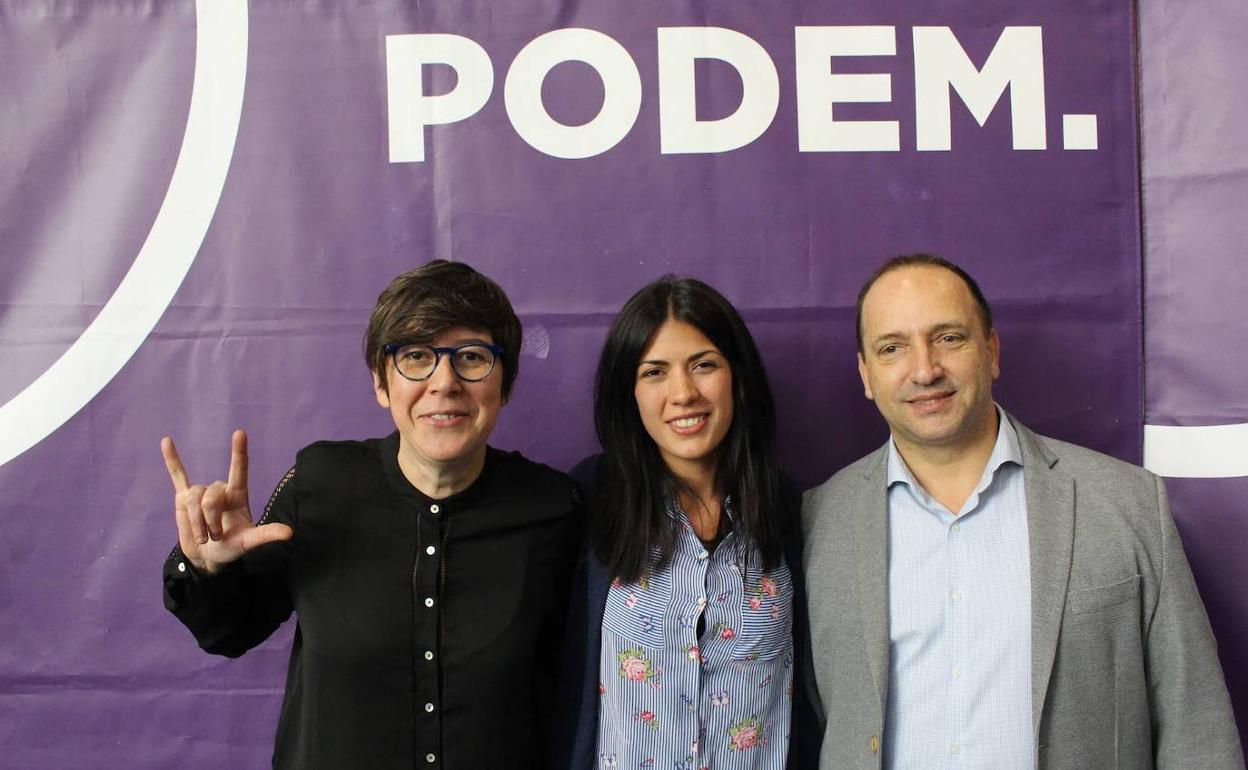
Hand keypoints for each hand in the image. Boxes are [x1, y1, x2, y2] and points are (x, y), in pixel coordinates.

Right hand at [161, 429, 292, 573]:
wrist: (207, 558)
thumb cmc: (231, 547)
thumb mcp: (248, 542)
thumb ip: (266, 535)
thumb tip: (289, 533)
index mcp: (237, 495)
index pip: (240, 470)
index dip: (239, 452)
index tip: (240, 433)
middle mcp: (220, 490)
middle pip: (210, 497)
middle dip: (209, 521)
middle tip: (215, 536)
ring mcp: (201, 492)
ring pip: (192, 500)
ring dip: (196, 522)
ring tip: (203, 536)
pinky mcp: (183, 497)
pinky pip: (177, 475)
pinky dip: (172, 460)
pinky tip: (166, 441)